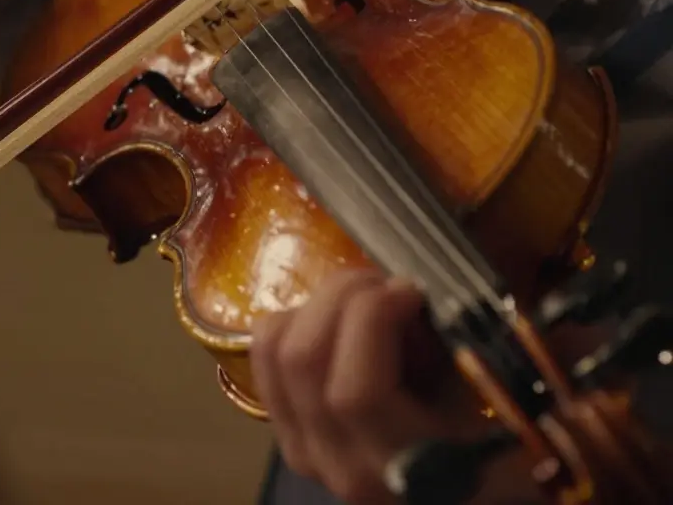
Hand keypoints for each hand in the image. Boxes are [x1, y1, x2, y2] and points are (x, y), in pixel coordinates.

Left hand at [251, 269, 536, 503]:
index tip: (412, 291)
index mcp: (400, 466)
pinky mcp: (288, 432)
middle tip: (388, 285)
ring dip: (316, 305)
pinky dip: (296, 322)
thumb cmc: (503, 448)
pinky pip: (265, 358)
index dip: (373, 322)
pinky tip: (342, 324)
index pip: (355, 393)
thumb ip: (465, 353)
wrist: (462, 495)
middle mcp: (339, 463)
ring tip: (366, 301)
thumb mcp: (500, 402)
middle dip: (342, 297)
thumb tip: (417, 291)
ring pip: (274, 350)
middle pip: (302, 359)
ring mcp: (304, 450)